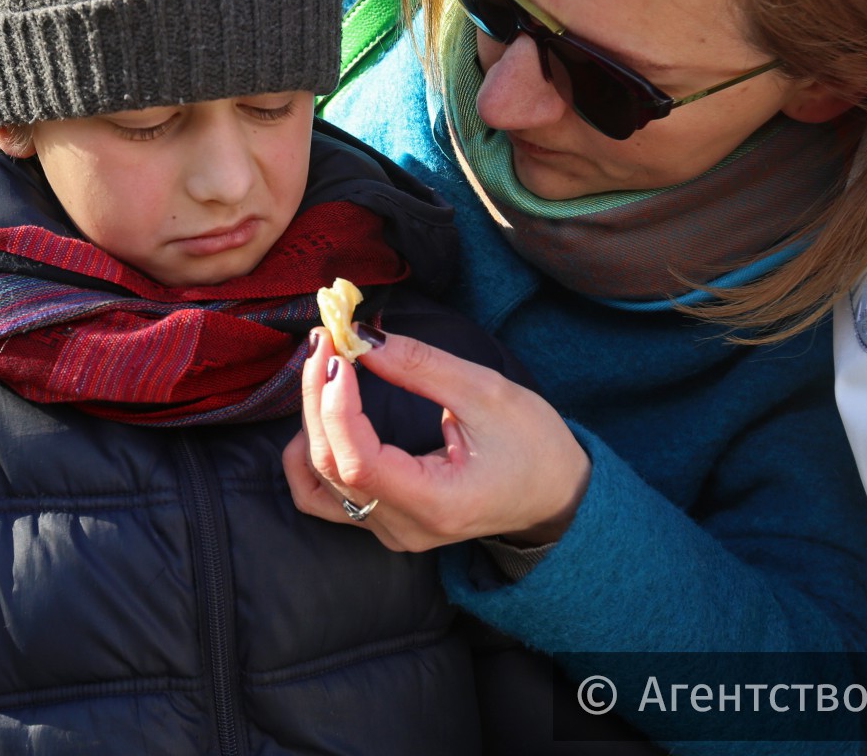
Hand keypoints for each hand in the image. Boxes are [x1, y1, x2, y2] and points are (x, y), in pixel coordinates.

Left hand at [283, 327, 590, 551]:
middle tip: (325, 339)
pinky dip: (310, 455)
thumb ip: (419, 366)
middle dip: (317, 395)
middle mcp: (404, 527)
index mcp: (437, 503)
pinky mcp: (382, 522)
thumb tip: (360, 336)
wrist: (556, 495)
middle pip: (331, 464)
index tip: (336, 349)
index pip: (359, 461)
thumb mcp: (486, 393)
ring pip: (319, 479)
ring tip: (324, 368)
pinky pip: (323, 497)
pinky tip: (320, 418)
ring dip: (311, 419)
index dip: (335, 404)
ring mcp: (389, 530)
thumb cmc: (534, 445)